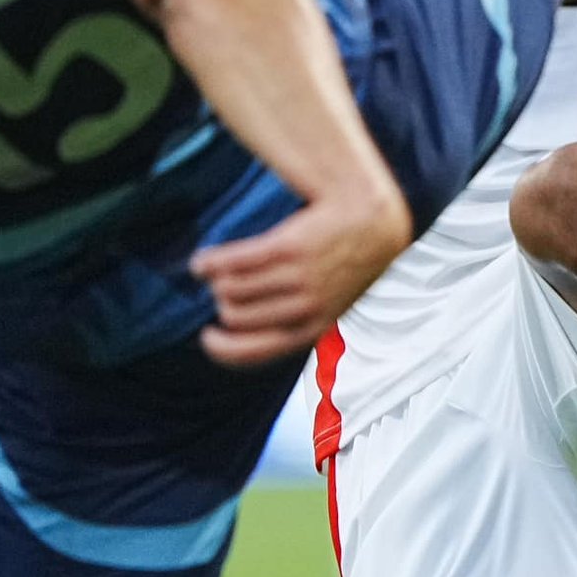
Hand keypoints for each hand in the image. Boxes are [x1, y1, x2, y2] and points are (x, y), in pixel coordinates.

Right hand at [191, 185, 413, 368]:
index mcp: (312, 329)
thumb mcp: (331, 306)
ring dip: (217, 282)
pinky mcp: (286, 246)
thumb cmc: (349, 267)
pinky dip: (210, 263)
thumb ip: (296, 324)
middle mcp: (303, 307)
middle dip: (223, 305)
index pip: (252, 352)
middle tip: (223, 290)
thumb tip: (244, 335)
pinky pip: (234, 261)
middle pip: (236, 315)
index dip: (222, 348)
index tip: (208, 336)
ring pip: (233, 288)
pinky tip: (201, 262)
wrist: (375, 224)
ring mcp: (296, 276)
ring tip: (215, 272)